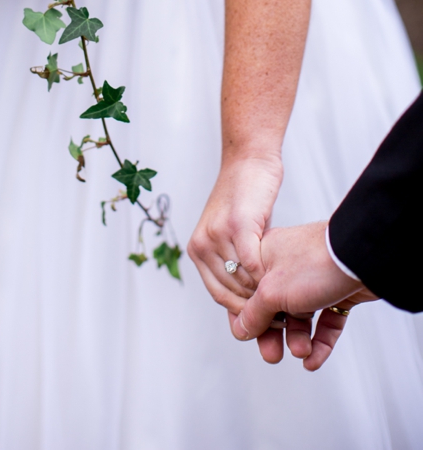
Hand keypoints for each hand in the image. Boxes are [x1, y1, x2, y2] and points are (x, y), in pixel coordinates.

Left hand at [188, 153, 283, 312]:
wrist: (249, 161)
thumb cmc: (244, 198)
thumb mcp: (230, 234)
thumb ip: (234, 264)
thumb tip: (248, 303)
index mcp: (198, 250)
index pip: (219, 294)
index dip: (242, 313)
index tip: (265, 322)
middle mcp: (203, 244)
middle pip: (231, 292)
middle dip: (255, 308)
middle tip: (281, 317)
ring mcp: (218, 234)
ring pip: (243, 281)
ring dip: (264, 294)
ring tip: (286, 301)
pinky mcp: (238, 224)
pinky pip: (252, 262)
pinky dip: (267, 273)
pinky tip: (282, 275)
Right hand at [230, 222, 377, 369]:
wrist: (362, 257)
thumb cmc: (315, 262)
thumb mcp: (273, 290)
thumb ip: (254, 311)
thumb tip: (242, 327)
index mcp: (266, 256)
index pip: (246, 288)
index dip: (244, 313)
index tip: (246, 334)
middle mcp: (288, 266)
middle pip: (274, 306)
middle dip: (272, 334)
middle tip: (272, 354)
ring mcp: (314, 279)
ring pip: (300, 316)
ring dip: (298, 340)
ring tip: (301, 352)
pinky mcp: (338, 292)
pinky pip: (324, 322)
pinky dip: (319, 342)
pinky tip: (314, 358)